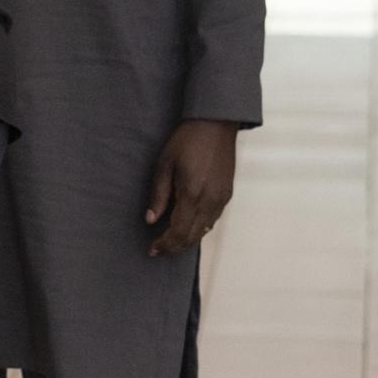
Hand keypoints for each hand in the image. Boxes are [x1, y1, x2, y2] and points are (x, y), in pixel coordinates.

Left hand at [145, 119, 239, 256]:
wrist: (215, 126)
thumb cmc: (185, 141)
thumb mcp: (163, 164)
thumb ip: (158, 194)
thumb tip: (150, 220)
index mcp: (192, 194)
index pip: (179, 231)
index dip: (165, 244)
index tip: (152, 250)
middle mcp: (210, 201)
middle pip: (193, 236)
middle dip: (175, 247)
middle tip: (158, 251)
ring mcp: (221, 199)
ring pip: (204, 231)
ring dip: (187, 240)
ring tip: (169, 242)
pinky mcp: (227, 195)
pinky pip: (212, 220)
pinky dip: (199, 229)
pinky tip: (187, 227)